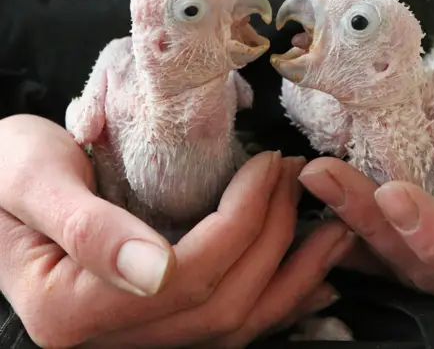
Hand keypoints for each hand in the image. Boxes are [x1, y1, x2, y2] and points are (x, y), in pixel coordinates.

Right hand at [0, 115, 354, 347]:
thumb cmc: (3, 172)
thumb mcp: (33, 178)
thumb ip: (88, 228)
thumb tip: (156, 272)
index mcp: (70, 309)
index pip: (187, 272)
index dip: (242, 219)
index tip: (270, 166)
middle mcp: (108, 339)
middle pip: (220, 302)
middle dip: (274, 236)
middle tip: (299, 179)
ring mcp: (134, 337)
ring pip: (233, 324)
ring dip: (293, 276)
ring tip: (337, 229)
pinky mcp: (153, 323)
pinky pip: (226, 324)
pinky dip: (277, 300)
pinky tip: (310, 276)